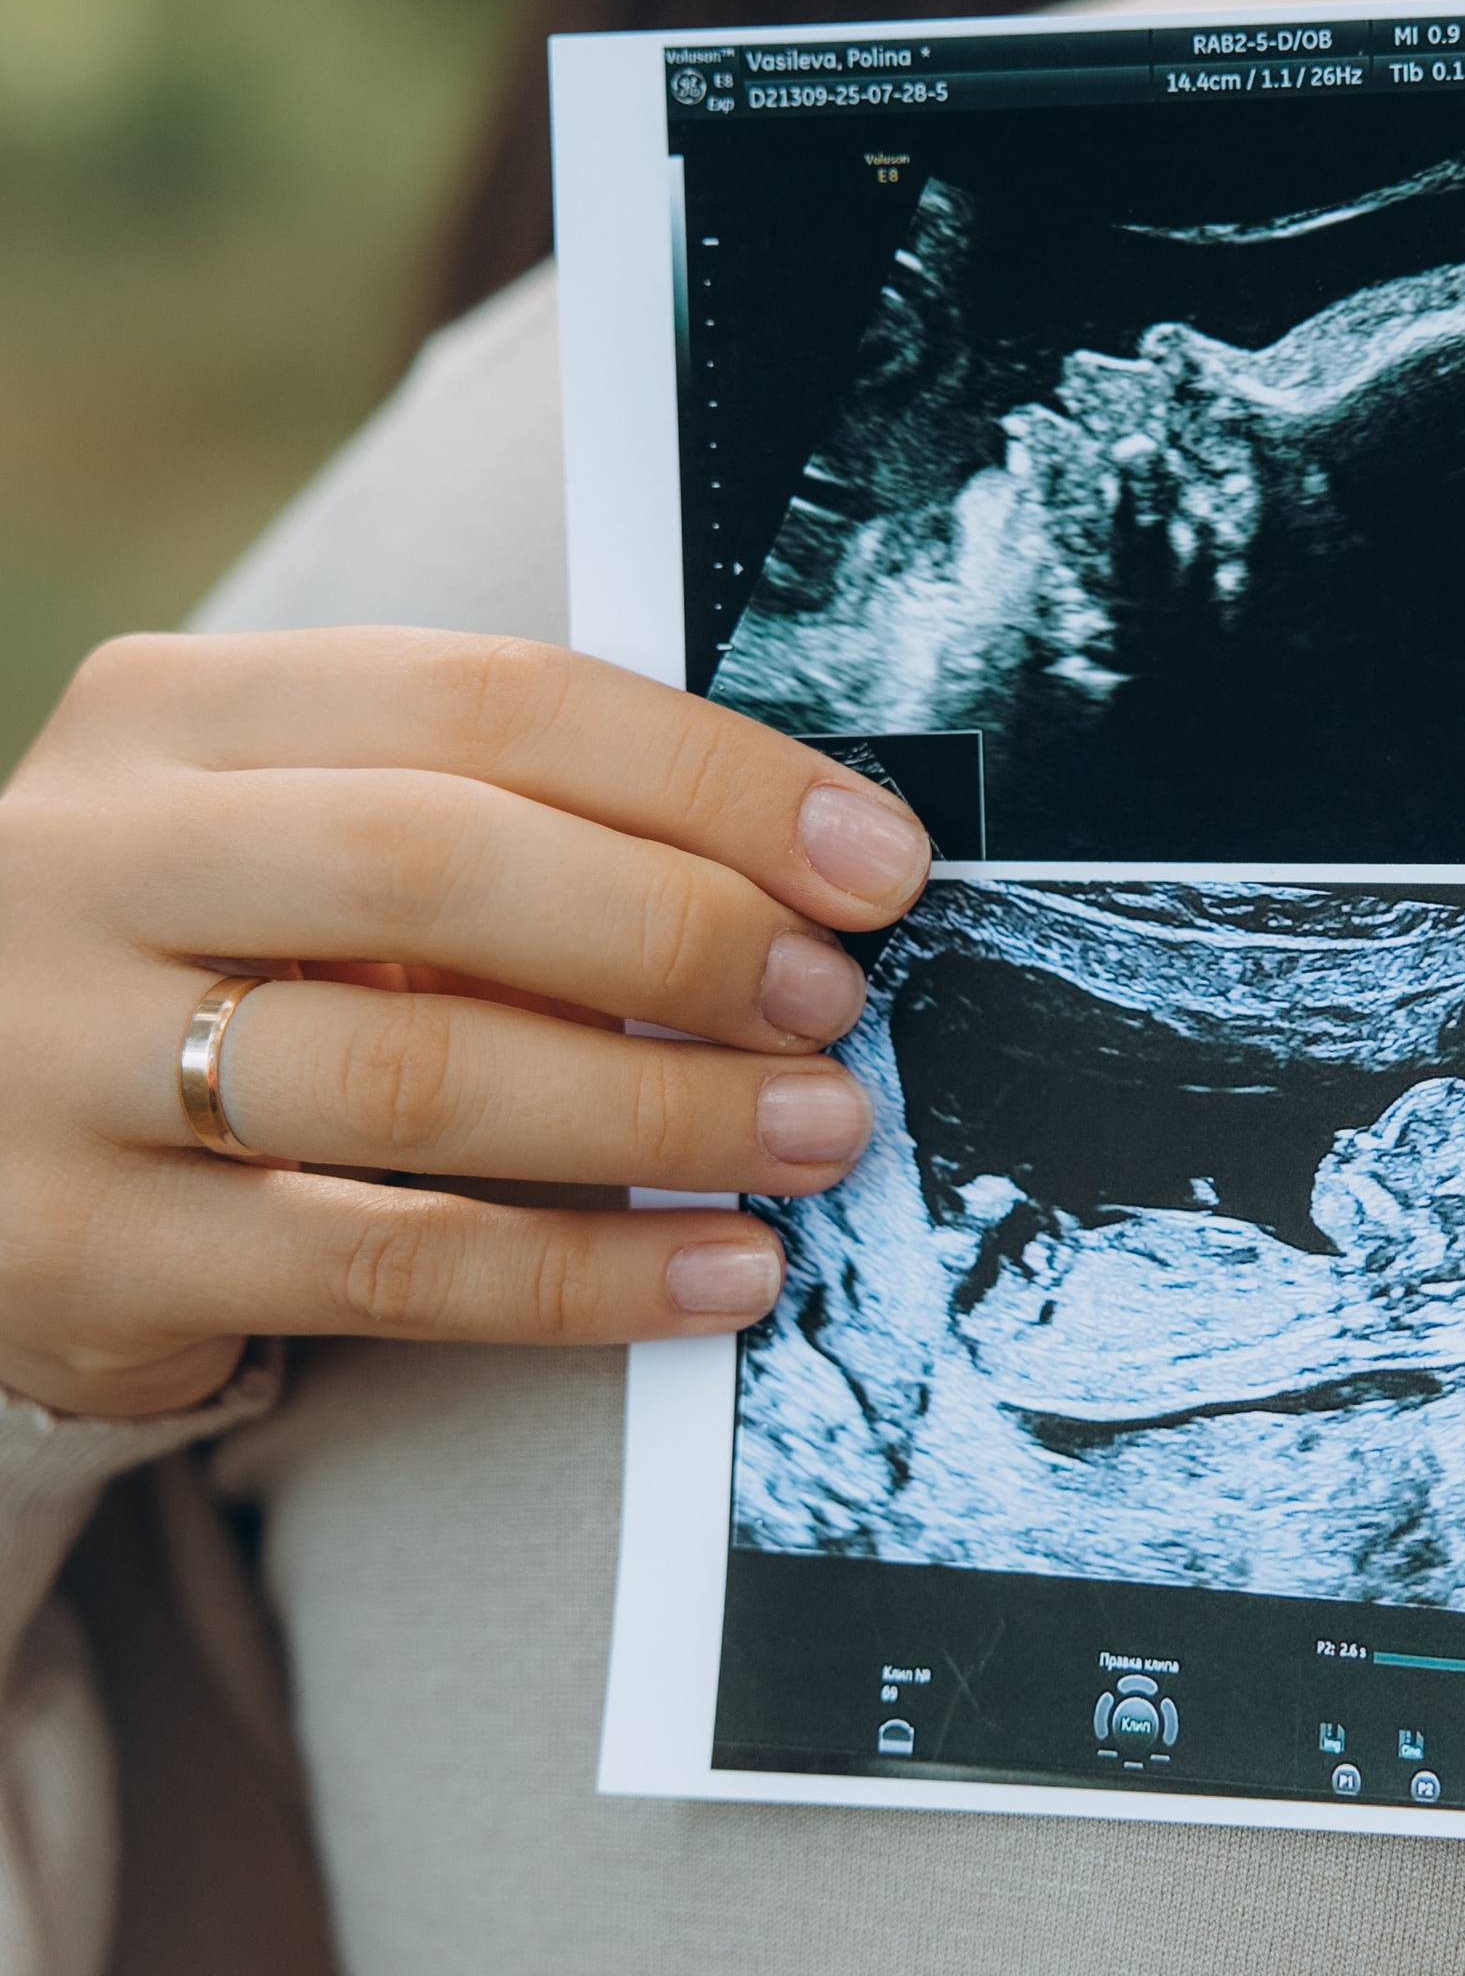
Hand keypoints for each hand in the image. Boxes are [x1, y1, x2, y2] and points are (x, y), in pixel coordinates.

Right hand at [0, 629, 931, 1418]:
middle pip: (439, 865)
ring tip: (811, 1131)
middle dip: (681, 934)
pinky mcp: (81, 1247)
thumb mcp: (288, 848)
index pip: (484, 700)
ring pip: (417, 1073)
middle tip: (833, 1003)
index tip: (871, 860)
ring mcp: (58, 1056)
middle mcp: (92, 861)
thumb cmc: (192, 972)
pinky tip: (717, 1270)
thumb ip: (485, 833)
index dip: (707, 778)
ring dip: (657, 1110)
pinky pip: (384, 1262)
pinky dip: (582, 1275)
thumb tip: (792, 881)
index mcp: (170, 715)